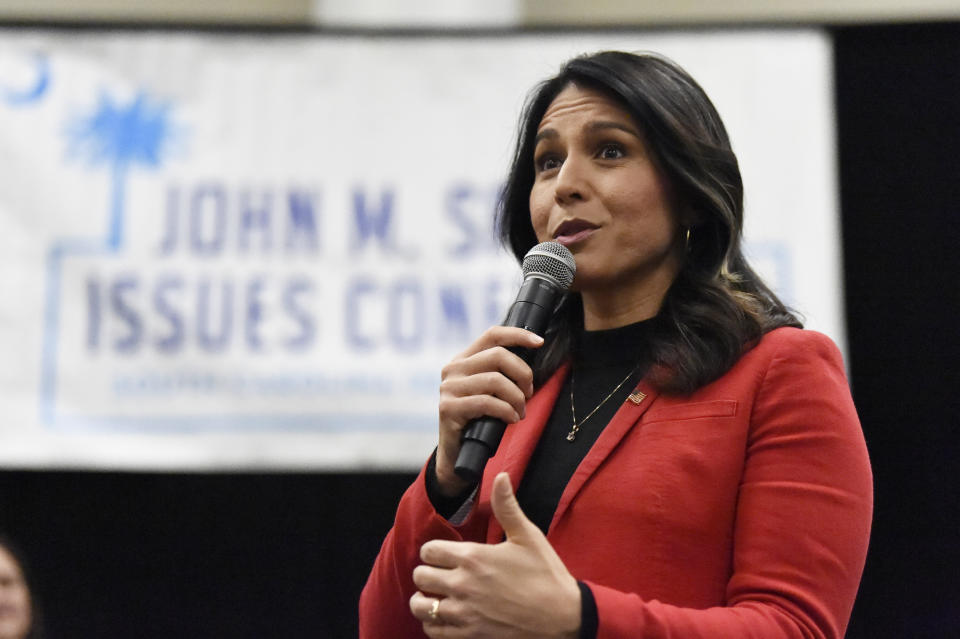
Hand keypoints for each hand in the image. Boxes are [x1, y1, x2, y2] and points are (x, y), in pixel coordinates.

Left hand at [410, 473, 580, 637]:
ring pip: (420, 606)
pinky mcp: (468, 635)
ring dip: (425, 600)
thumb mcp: (528, 536)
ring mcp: (464, 613)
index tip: (443, 555)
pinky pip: (433, 631)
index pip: (429, 551)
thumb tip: (500, 476)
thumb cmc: (547, 576)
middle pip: (420, 576)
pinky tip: (445, 617)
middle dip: (427, 574)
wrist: (563, 618)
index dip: (434, 552)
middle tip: (439, 575)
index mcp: (473, 557)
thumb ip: (507, 506)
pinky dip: (434, 624)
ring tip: (436, 597)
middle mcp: (462, 585)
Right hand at [435, 327, 542, 495]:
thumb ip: (502, 373)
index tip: (539, 342)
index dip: (518, 335)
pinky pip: (486, 403)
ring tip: (520, 412)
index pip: (492, 335)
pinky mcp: (448, 408)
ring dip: (516, 398)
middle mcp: (453, 369)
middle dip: (523, 374)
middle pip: (498, 356)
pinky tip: (511, 419)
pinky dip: (506, 411)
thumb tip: (532, 359)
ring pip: (495, 380)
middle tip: (529, 394)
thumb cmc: (480, 420)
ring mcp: (448, 388)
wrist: (458, 454)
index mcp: (464, 359)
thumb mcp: (491, 391)